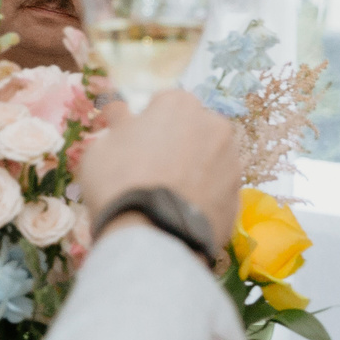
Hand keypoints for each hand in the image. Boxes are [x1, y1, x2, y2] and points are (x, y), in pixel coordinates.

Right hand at [76, 89, 241, 248]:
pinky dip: (203, 199)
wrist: (152, 235)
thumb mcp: (102, 145)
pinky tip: (182, 214)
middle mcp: (215, 126)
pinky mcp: (238, 198)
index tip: (135, 143)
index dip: (148, 124)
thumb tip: (120, 112)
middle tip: (153, 171)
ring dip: (195, 171)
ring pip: (209, 161)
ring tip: (169, 196)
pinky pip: (216, 192)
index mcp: (180, 104)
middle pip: (193, 130)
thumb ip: (117, 124)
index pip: (164, 104)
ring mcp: (232, 163)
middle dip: (178, 144)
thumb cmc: (119, 181)